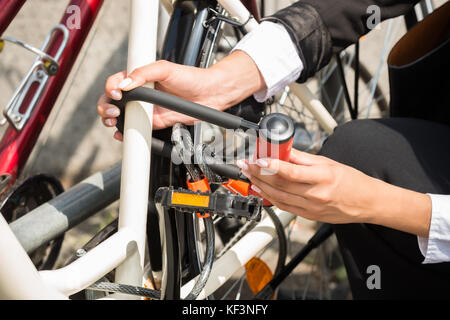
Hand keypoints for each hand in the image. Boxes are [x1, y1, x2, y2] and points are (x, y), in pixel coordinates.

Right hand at [97, 51, 264, 140]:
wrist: (209, 94)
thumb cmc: (190, 77)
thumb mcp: (165, 69)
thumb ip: (143, 73)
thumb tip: (124, 84)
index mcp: (140, 77)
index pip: (116, 82)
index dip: (111, 88)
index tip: (117, 94)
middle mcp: (140, 93)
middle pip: (112, 100)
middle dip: (106, 106)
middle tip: (113, 111)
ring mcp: (146, 108)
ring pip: (121, 116)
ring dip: (111, 120)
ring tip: (114, 121)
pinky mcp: (154, 122)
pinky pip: (136, 128)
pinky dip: (125, 133)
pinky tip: (121, 134)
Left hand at [237, 149, 430, 236]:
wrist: (368, 203)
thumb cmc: (352, 181)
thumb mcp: (329, 163)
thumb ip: (303, 158)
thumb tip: (284, 150)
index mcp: (322, 177)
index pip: (291, 173)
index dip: (271, 166)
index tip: (257, 160)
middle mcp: (315, 195)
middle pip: (280, 185)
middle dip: (258, 174)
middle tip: (245, 165)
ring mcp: (311, 208)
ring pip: (278, 197)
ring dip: (260, 186)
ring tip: (249, 176)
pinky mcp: (309, 216)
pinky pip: (284, 207)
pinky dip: (270, 198)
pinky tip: (261, 189)